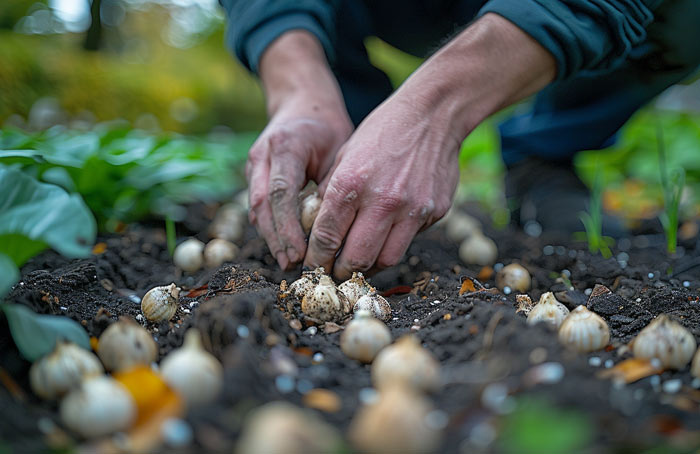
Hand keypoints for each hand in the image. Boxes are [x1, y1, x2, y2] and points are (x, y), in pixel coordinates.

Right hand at [246, 99, 350, 269]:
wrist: (302, 104)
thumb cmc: (327, 128)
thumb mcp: (338, 149)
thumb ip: (331, 184)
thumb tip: (331, 226)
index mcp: (285, 145)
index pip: (282, 192)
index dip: (288, 227)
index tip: (299, 252)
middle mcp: (263, 155)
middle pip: (263, 205)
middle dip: (277, 239)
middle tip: (292, 265)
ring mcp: (254, 164)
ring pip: (257, 208)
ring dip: (271, 238)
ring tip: (288, 262)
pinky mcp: (254, 174)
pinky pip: (259, 206)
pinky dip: (270, 228)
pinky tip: (283, 247)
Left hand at [303, 94, 459, 279]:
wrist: (434, 113)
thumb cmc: (383, 131)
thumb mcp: (345, 155)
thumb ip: (331, 193)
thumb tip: (316, 227)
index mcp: (351, 184)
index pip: (327, 237)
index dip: (316, 259)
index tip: (312, 266)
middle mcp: (383, 201)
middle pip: (356, 259)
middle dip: (341, 272)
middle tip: (335, 273)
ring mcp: (412, 209)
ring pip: (386, 259)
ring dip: (369, 267)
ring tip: (359, 264)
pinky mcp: (435, 212)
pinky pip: (409, 240)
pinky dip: (393, 244)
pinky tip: (386, 235)